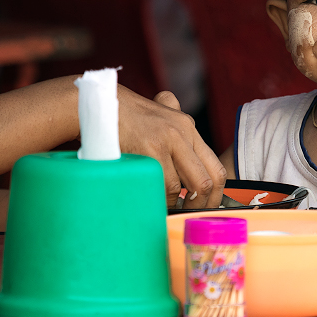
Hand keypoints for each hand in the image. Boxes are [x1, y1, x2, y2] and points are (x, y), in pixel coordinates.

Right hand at [117, 87, 224, 209]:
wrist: (101, 103)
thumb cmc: (127, 115)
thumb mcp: (160, 115)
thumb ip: (178, 135)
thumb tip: (189, 171)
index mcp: (188, 127)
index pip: (215, 168)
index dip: (214, 195)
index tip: (205, 207)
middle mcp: (182, 133)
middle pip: (205, 181)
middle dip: (199, 205)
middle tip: (188, 213)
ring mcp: (165, 141)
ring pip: (180, 188)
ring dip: (171, 202)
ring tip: (163, 205)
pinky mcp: (148, 150)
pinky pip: (160, 185)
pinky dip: (157, 198)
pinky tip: (150, 198)